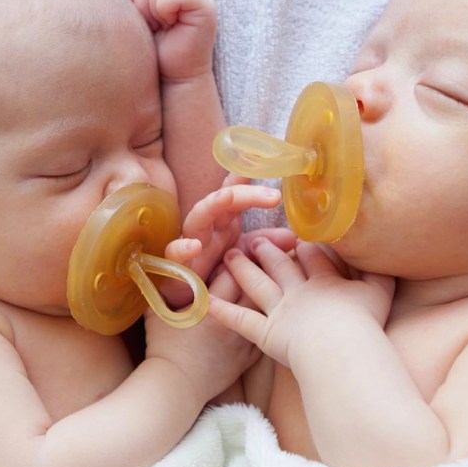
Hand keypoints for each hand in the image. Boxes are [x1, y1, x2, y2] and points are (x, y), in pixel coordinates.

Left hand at [128, 0, 215, 80]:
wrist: (172, 77)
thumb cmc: (156, 50)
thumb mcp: (141, 17)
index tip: (150, 22)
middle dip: (145, 2)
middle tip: (156, 26)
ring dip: (154, 7)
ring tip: (163, 26)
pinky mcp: (206, 7)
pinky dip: (165, 9)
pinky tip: (171, 27)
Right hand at [143, 267, 259, 403]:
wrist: (175, 385)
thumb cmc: (163, 347)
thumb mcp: (157, 311)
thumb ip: (162, 287)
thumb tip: (159, 267)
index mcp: (209, 304)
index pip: (231, 272)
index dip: (235, 259)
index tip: (234, 253)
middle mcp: (231, 318)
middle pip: (254, 286)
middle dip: (257, 270)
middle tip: (257, 260)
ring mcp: (243, 338)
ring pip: (266, 309)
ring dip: (268, 295)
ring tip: (268, 284)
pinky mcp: (249, 356)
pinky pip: (268, 334)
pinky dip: (271, 323)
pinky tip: (272, 314)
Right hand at [160, 175, 289, 305]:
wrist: (188, 305)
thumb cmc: (213, 274)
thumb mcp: (243, 257)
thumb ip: (264, 245)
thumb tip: (293, 238)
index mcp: (224, 222)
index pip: (236, 194)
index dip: (247, 177)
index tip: (264, 161)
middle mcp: (207, 227)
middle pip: (222, 200)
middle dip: (244, 192)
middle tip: (273, 196)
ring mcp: (189, 242)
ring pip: (198, 217)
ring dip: (212, 205)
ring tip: (228, 197)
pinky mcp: (174, 265)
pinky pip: (174, 253)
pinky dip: (182, 249)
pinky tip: (194, 246)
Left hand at [209, 238, 395, 368]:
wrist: (340, 345)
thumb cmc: (364, 321)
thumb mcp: (381, 293)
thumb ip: (382, 274)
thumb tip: (390, 258)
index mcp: (324, 280)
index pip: (311, 257)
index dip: (303, 246)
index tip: (296, 236)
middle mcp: (298, 291)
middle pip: (279, 266)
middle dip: (267, 251)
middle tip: (255, 238)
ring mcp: (279, 311)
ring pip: (256, 285)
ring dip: (242, 270)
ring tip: (230, 255)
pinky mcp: (265, 333)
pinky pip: (240, 321)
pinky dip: (222, 311)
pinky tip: (205, 300)